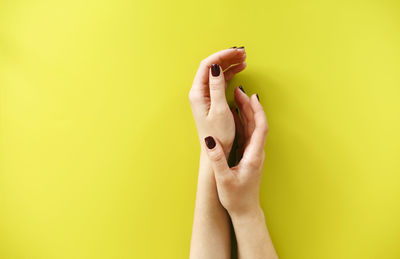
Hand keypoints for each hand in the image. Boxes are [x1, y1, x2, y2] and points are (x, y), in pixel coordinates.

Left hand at [189, 48, 245, 155]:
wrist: (216, 150)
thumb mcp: (219, 110)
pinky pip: (220, 81)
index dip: (221, 56)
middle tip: (242, 53)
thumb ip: (216, 87)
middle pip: (212, 67)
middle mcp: (199, 92)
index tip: (235, 52)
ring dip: (229, 64)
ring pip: (217, 73)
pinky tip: (239, 70)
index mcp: (198, 93)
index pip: (207, 66)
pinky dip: (230, 74)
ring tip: (244, 60)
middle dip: (226, 57)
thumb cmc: (218, 134)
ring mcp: (205, 95)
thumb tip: (216, 67)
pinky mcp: (212, 100)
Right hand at [203, 92, 268, 216]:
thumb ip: (217, 160)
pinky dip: (241, 123)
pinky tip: (234, 117)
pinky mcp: (248, 156)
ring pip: (252, 128)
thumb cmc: (236, 198)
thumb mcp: (224, 179)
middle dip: (249, 106)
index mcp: (254, 156)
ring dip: (246, 112)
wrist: (245, 210)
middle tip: (239, 91)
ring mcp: (253, 154)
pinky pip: (247, 134)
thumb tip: (210, 140)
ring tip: (236, 99)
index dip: (257, 111)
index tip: (251, 97)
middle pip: (256, 124)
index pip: (260, 128)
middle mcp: (256, 152)